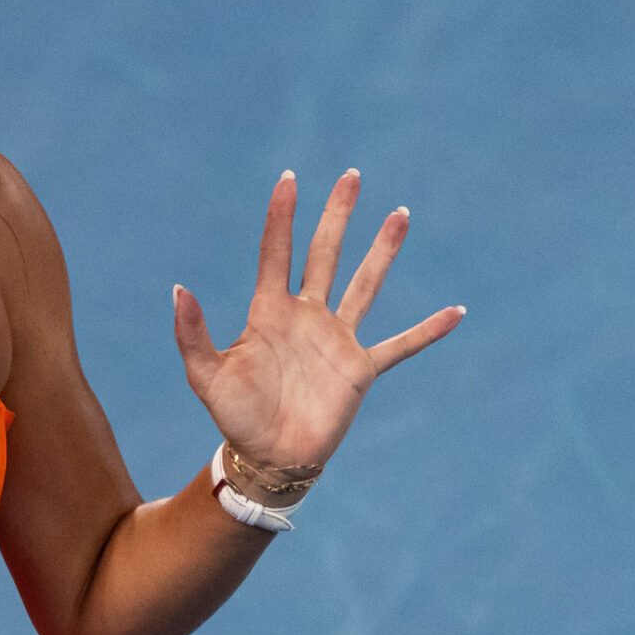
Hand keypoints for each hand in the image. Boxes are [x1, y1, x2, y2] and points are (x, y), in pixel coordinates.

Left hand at [172, 170, 462, 479]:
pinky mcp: (360, 370)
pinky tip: (456, 312)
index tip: (289, 179)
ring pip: (365, 285)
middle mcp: (307, 317)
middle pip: (325, 254)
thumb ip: (192, 334)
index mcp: (269, 312)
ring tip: (400, 214)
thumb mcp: (206, 375)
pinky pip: (400, 345)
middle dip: (338, 216)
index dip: (282, 217)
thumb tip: (178, 289)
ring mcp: (337, 340)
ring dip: (382, 251)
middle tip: (352, 176)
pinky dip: (427, 331)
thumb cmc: (235, 417)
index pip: (276, 253)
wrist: (268, 458)